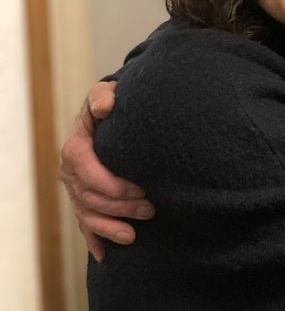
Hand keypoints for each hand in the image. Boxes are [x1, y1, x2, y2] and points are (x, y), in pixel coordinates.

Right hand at [59, 81, 153, 261]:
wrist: (112, 113)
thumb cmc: (112, 104)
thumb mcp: (105, 93)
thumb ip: (103, 96)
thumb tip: (106, 107)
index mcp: (75, 147)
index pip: (88, 172)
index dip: (112, 185)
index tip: (141, 190)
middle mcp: (70, 171)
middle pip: (90, 198)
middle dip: (120, 208)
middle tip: (151, 209)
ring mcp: (75, 188)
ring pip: (87, 215)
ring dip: (110, 227)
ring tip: (134, 234)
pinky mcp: (84, 199)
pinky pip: (85, 224)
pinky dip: (95, 240)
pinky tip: (105, 254)